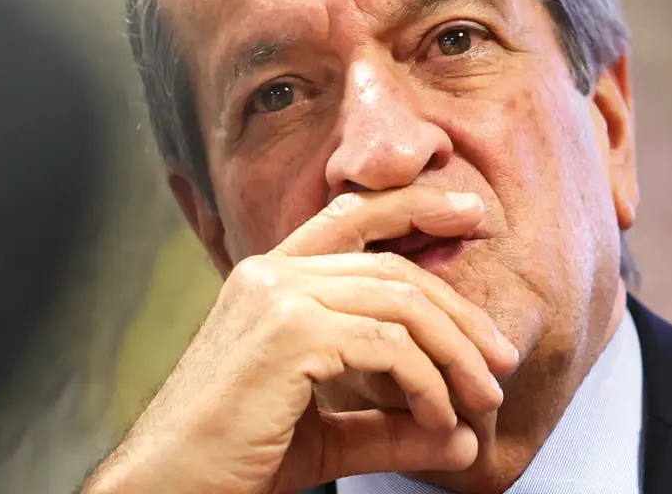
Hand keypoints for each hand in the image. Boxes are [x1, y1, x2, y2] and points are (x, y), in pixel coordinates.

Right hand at [83, 186, 519, 493]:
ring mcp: (278, 295)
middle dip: (461, 315)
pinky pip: (389, 345)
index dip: (418, 206)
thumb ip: (392, 424)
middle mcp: (272, 273)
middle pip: (396, 271)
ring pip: (402, 305)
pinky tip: (440, 419)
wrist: (168, 491)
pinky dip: (427, 383)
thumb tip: (466, 436)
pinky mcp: (289, 332)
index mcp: (271, 279)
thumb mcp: (329, 435)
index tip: (473, 213)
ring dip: (456, 354)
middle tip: (503, 361)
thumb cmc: (237, 462)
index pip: (353, 215)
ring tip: (484, 399)